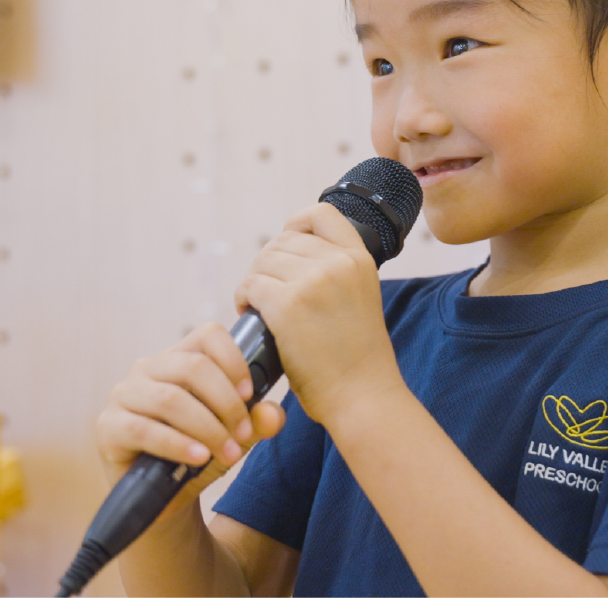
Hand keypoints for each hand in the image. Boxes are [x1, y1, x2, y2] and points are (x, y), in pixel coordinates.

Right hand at [95, 323, 285, 513]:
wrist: (164, 497)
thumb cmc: (200, 452)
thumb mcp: (235, 436)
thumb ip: (257, 422)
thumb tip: (272, 414)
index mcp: (180, 357)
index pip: (208, 335)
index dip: (234, 359)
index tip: (251, 392)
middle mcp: (148, 368)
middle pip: (193, 366)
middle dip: (226, 403)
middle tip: (243, 433)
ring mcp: (124, 394)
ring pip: (171, 399)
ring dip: (207, 427)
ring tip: (228, 452)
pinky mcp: (108, 426)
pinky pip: (144, 430)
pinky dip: (178, 444)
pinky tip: (199, 457)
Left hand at [233, 202, 401, 424]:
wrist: (362, 394)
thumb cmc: (356, 357)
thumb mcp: (361, 298)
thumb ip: (336, 273)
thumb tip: (291, 256)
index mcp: (360, 259)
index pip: (322, 214)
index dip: (297, 224)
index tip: (287, 246)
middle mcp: (338, 263)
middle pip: (282, 241)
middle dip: (268, 264)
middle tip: (267, 293)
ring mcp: (314, 281)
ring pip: (263, 262)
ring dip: (254, 282)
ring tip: (259, 305)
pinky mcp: (288, 305)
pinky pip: (251, 285)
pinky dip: (244, 298)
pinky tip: (251, 314)